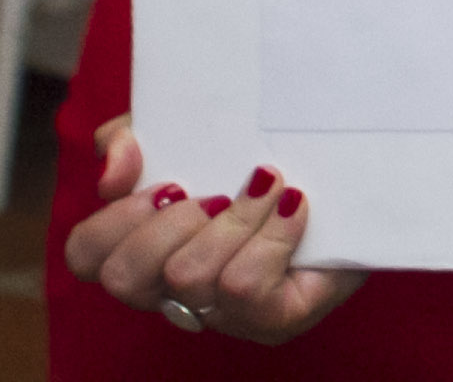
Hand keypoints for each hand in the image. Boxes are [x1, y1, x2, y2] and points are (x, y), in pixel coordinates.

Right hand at [65, 119, 367, 344]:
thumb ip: (141, 135)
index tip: (168, 181)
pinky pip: (243, 286)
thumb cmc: (274, 157)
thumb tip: (115, 162)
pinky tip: (296, 207)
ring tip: (271, 186)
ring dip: (234, 219)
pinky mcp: (272, 320)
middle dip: (169, 224)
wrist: (366, 180)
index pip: (86, 254)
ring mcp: (223, 313)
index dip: (114, 218)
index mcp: (146, 247)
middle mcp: (173, 290)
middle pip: (124, 276)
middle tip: (216, 194)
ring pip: (188, 276)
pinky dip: (270, 236)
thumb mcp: (201, 131)